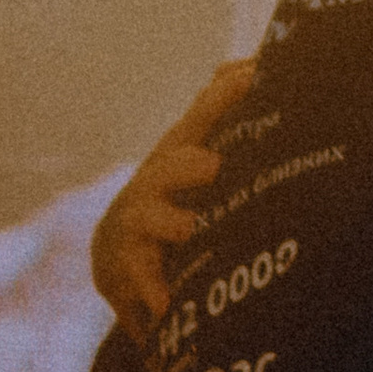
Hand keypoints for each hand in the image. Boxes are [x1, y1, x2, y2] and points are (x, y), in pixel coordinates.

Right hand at [93, 60, 258, 333]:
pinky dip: (151, 291)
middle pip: (167, 165)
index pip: (201, 118)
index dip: (223, 97)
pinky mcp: (124, 271)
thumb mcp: (199, 163)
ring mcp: (134, 227)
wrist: (119, 262)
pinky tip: (165, 304)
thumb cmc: (176, 202)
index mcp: (179, 155)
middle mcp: (152, 185)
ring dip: (169, 223)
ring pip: (146, 220)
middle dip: (186, 164)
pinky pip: (137, 280)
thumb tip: (253, 66)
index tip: (251, 76)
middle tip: (211, 165)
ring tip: (188, 228)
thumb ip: (224, 121)